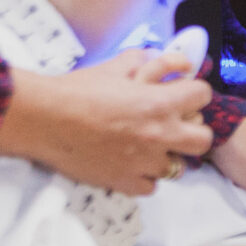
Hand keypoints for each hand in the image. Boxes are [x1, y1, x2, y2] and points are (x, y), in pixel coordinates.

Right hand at [0, 56, 214, 195]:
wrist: (43, 119)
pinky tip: (130, 165)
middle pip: (203, 139)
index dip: (193, 93)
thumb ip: (145, 61)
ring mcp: (144, 162)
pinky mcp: (125, 182)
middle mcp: (159, 134)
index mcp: (159, 103)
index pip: (203, 96)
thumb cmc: (75, 90)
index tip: (183, 94)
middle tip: (174, 126)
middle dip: (193, 131)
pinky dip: (144, 177)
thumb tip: (166, 59)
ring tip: (147, 147)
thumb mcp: (114, 67)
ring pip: (177, 167)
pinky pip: (151, 186)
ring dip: (166, 156)